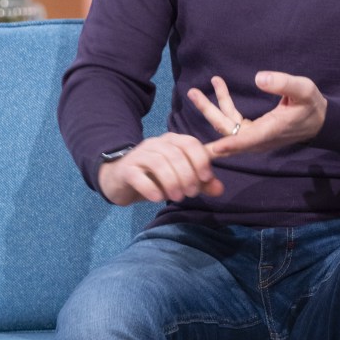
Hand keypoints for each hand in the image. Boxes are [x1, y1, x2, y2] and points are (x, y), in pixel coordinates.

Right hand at [98, 133, 224, 205]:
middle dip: (187, 175)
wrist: (120, 179)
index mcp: (172, 141)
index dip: (201, 160)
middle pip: (176, 154)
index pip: (190, 143)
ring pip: (159, 163)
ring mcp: (139, 155)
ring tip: (178, 197)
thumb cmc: (155, 177)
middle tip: (191, 193)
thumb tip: (219, 189)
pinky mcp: (126, 169)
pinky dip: (151, 188)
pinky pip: (138, 176)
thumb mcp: (181, 179)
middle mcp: (156, 143)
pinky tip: (158, 198)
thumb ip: (201, 182)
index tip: (206, 178)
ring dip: (172, 181)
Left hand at [187, 72, 326, 158]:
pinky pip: (232, 122)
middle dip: (209, 112)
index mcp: (270, 131)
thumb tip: (259, 78)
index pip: (246, 140)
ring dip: (212, 107)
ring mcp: (254, 136)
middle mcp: (258, 138)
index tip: (211, 149)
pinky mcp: (252, 131)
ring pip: (227, 126)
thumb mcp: (304, 89)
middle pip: (227, 131)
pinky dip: (224, 106)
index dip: (229, 145)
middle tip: (193, 93)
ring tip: (197, 90)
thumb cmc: (311, 105)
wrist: (318, 121)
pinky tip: (219, 88)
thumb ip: (283, 84)